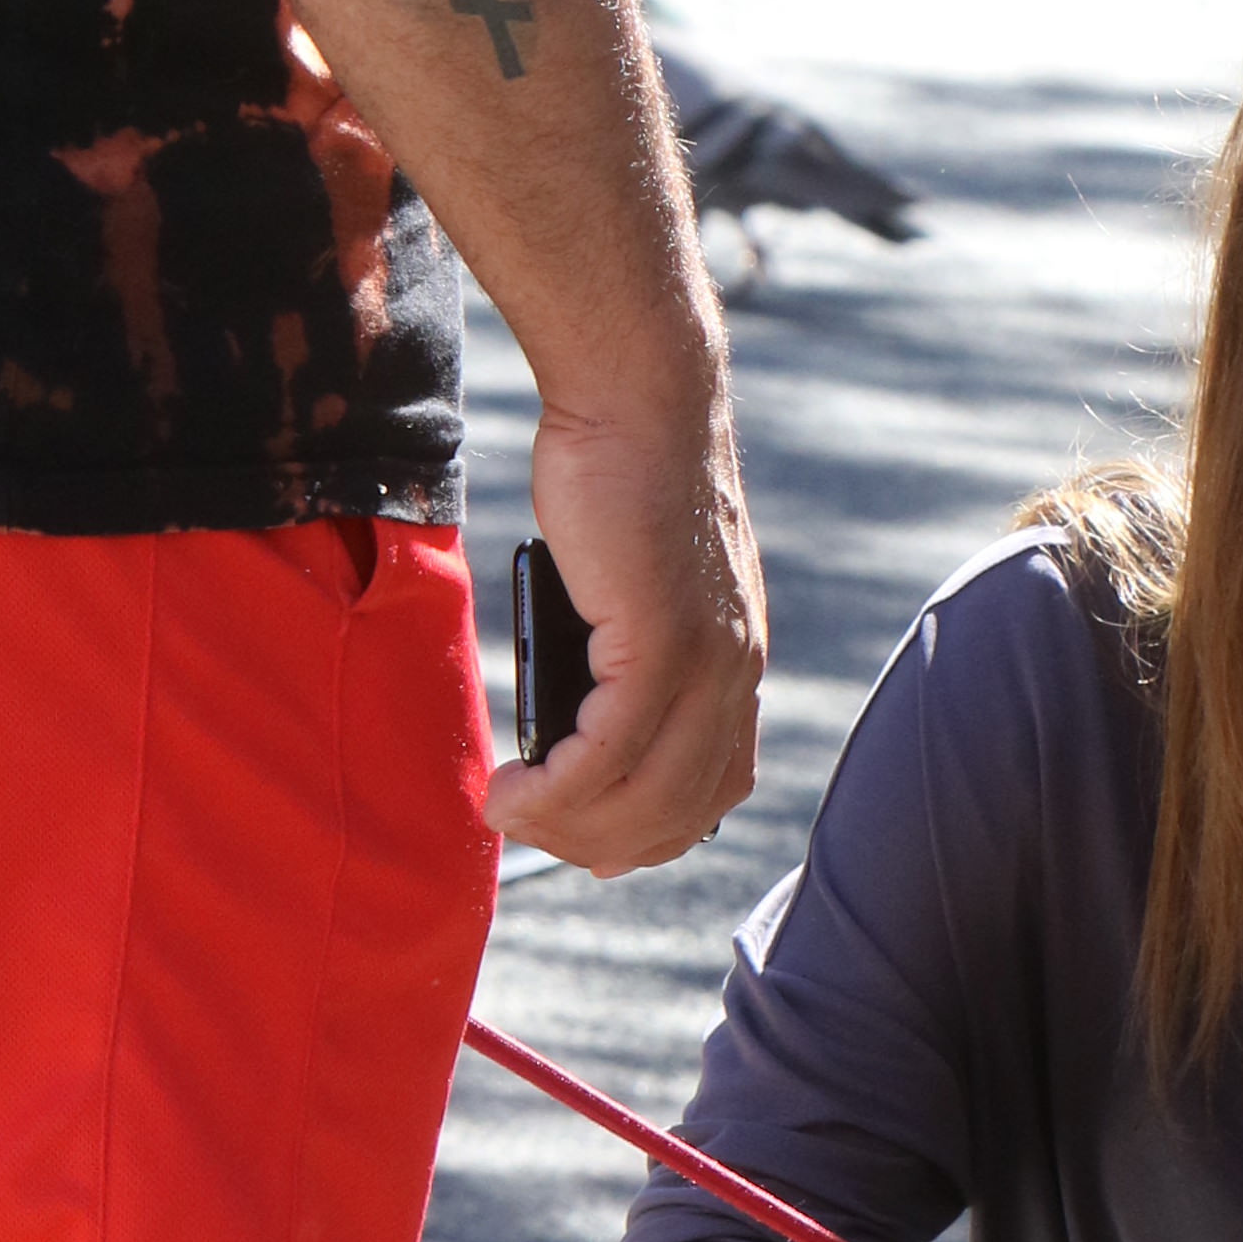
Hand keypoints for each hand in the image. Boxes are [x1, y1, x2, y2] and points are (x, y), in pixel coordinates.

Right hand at [492, 368, 766, 876]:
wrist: (639, 396)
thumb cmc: (620, 474)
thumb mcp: (633, 580)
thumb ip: (623, 646)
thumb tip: (574, 702)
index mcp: (737, 663)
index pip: (715, 786)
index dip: (652, 832)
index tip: (590, 845)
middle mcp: (736, 673)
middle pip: (677, 810)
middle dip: (596, 842)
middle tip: (527, 830)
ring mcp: (706, 662)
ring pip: (646, 796)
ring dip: (567, 825)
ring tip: (505, 811)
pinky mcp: (661, 641)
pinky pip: (611, 751)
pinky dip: (557, 786)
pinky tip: (512, 786)